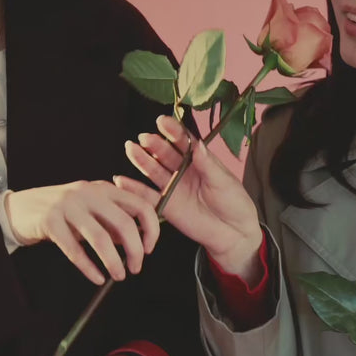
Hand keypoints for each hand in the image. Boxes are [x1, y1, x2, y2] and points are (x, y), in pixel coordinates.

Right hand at [4, 180, 159, 284]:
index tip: (149, 248)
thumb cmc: (63, 211)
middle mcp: (89, 193)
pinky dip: (89, 267)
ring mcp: (69, 205)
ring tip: (119, 275)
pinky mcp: (50, 221)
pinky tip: (97, 278)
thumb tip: (138, 242)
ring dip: (114, 261)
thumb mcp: (92, 210)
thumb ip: (114, 222)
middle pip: (124, 223)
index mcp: (104, 188)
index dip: (151, 229)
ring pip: (100, 238)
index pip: (140, 205)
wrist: (20, 207)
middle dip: (135, 250)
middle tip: (136, 267)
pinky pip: (74, 249)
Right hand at [120, 116, 263, 283]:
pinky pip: (148, 196)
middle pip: (166, 154)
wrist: (234, 234)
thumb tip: (197, 144)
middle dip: (155, 144)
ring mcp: (173, 187)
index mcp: (199, 160)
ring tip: (131, 148)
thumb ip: (208, 165)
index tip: (162, 121)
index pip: (183, 142)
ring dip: (142, 159)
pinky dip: (134, 189)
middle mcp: (183, 170)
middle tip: (144, 137)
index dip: (173, 131)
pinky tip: (120, 180)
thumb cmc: (234, 203)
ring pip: (154, 170)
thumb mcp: (224, 182)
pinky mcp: (166, 206)